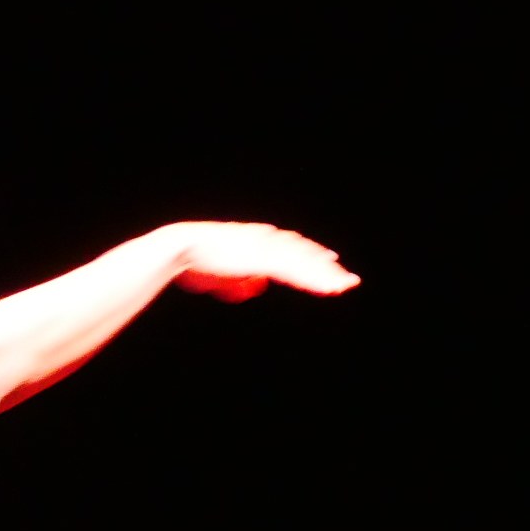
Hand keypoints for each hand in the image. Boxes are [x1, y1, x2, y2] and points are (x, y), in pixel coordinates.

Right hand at [171, 222, 360, 303]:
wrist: (181, 248)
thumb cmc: (196, 261)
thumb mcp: (224, 272)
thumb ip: (243, 279)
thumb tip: (258, 287)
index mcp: (257, 240)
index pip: (291, 247)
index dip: (310, 255)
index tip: (328, 262)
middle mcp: (266, 241)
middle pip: (304, 254)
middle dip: (326, 267)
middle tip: (348, 279)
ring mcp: (266, 250)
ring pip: (304, 264)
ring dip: (326, 276)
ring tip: (345, 287)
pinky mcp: (263, 261)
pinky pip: (295, 273)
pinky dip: (313, 281)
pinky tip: (328, 290)